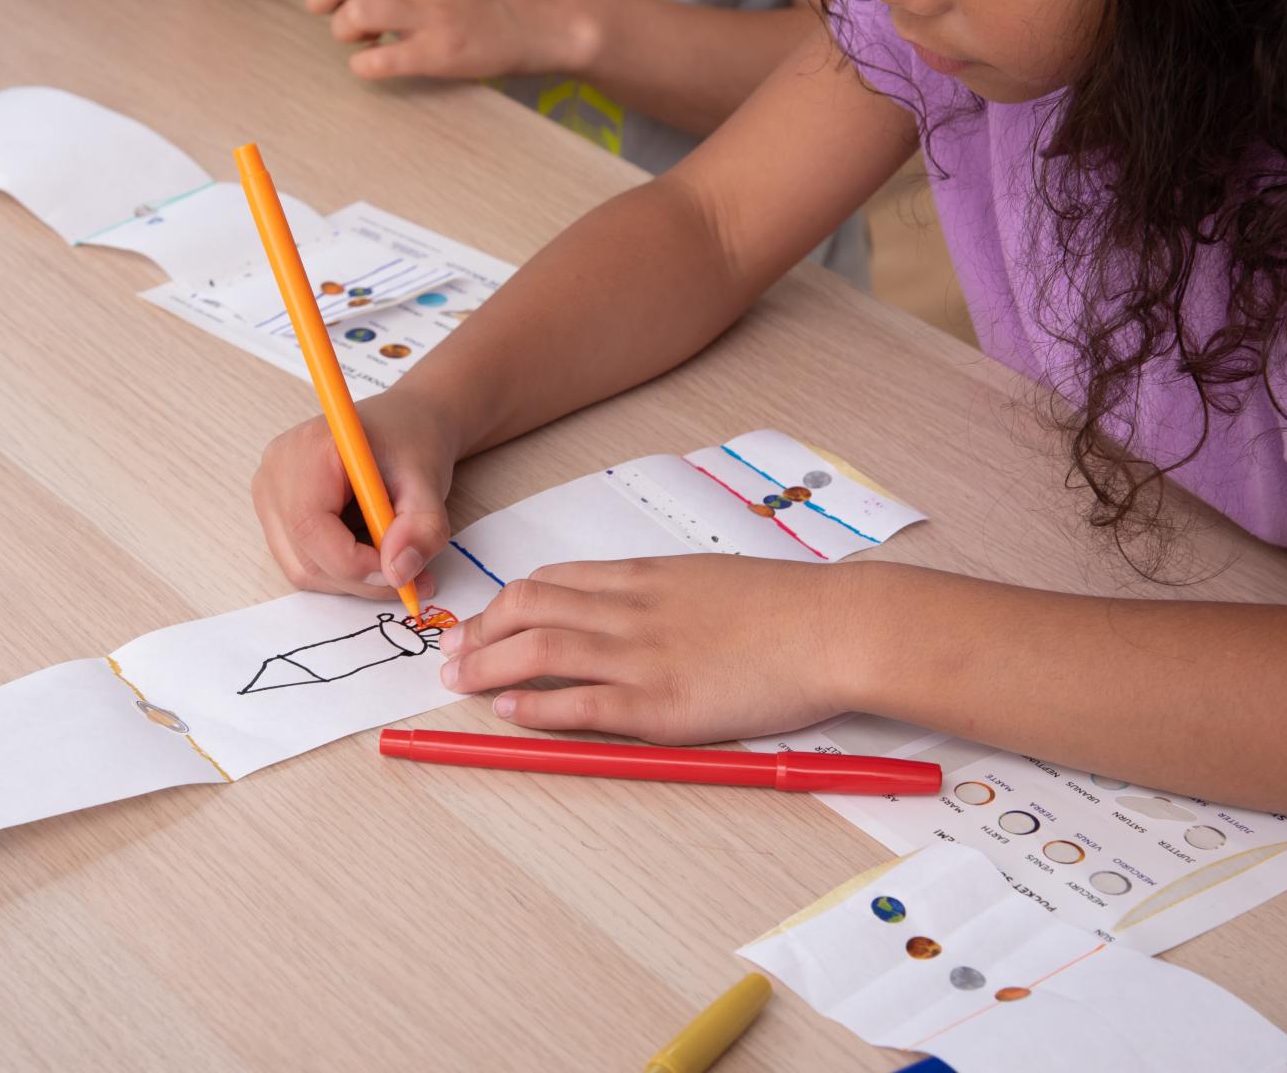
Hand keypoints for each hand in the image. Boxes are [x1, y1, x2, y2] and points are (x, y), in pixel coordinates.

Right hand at [251, 387, 458, 601]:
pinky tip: (373, 551)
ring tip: (395, 559)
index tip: (400, 571)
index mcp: (308, 450)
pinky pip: (303, 564)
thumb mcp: (429, 481)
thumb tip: (399, 573)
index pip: (310, 526)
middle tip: (410, 578)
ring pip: (302, 569)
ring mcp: (270, 496)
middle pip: (304, 556)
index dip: (354, 563)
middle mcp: (276, 474)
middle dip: (360, 579)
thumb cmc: (410, 442)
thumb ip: (422, 528)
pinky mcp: (276, 516)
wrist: (403, 425)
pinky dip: (342, 571)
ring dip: (353, 580)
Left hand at [281, 0, 593, 80]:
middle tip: (327, 12)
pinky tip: (375, 60)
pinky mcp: (441, 52)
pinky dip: (362, 65)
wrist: (545, 16)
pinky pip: (376, 62)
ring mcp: (430, 11)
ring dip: (340, 34)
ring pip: (349, 19)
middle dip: (314, 1)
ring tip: (360, 37)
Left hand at [438, 555, 873, 744]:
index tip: (487, 619)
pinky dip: (535, 705)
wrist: (832, 628)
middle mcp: (632, 610)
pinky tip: (507, 711)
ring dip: (489, 664)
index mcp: (647, 576)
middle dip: (482, 629)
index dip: (509, 601)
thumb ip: (668, 593)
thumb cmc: (788, 608)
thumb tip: (641, 610)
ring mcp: (642, 656)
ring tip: (459, 682)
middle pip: (531, 607)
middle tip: (454, 653)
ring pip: (540, 649)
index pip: (555, 580)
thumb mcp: (714, 579)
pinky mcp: (659, 705)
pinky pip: (578, 703)